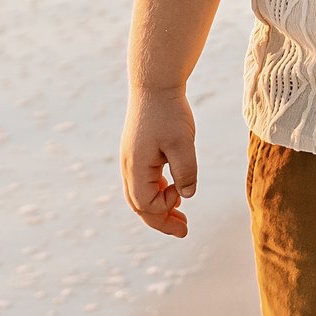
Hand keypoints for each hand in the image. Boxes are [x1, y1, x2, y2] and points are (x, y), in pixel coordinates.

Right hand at [121, 86, 198, 234]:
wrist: (155, 84)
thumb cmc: (169, 112)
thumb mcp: (182, 142)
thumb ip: (185, 171)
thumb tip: (187, 196)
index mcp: (135, 167)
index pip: (145, 205)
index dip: (166, 206)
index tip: (182, 191)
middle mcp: (128, 167)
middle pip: (139, 206)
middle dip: (161, 221)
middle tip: (184, 231)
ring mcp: (131, 160)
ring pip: (140, 195)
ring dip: (159, 209)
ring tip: (180, 219)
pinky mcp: (138, 153)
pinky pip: (144, 182)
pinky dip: (158, 193)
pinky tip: (175, 192)